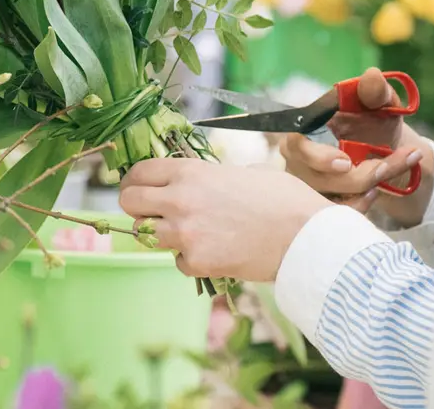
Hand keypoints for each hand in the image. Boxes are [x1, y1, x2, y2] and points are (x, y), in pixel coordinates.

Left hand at [120, 159, 329, 281]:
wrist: (304, 236)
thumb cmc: (282, 198)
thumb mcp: (241, 172)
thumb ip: (211, 178)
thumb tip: (202, 185)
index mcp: (190, 171)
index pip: (139, 172)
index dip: (135, 180)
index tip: (137, 186)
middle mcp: (180, 200)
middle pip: (129, 202)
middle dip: (136, 207)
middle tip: (150, 212)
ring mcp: (185, 234)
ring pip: (146, 234)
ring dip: (160, 234)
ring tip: (186, 233)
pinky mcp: (197, 263)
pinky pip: (177, 261)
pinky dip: (189, 259)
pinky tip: (212, 251)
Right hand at [280, 68, 430, 225]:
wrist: (387, 150)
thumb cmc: (375, 121)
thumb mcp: (380, 103)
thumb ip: (375, 91)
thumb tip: (373, 76)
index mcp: (305, 128)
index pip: (296, 145)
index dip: (318, 157)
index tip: (346, 162)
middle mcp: (299, 159)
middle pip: (316, 179)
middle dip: (356, 177)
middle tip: (385, 167)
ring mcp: (307, 184)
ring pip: (329, 199)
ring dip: (364, 190)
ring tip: (387, 173)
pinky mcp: (320, 205)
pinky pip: (336, 214)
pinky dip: (361, 205)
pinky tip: (377, 191)